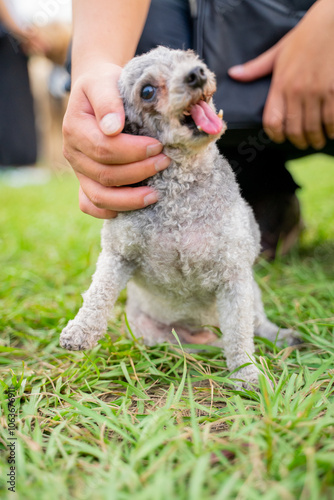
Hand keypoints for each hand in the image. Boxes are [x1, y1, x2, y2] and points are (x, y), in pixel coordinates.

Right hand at [62, 62, 169, 217]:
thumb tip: (112, 128)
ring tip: (156, 194)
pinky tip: (132, 207)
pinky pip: (90, 205)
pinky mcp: (85, 181)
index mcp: (74, 128)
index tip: (158, 145)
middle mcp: (73, 153)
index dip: (133, 152)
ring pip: (99, 196)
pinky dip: (109, 211)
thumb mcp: (104, 81)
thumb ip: (108, 101)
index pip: (104, 148)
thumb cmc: (104, 85)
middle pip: (105, 174)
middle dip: (139, 172)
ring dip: (129, 199)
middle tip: (165, 162)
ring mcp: (78, 171)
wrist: (97, 93)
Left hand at [228, 0, 333, 149]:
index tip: (281, 138)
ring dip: (316, 139)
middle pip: (293, 130)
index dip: (275, 136)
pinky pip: (331, 120)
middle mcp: (296, 91)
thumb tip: (233, 74)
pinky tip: (332, 132)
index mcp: (280, 85)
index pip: (271, 121)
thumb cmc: (305, 37)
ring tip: (319, 140)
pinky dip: (332, 130)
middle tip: (304, 143)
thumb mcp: (277, 52)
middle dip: (299, 141)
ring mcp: (316, 92)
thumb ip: (255, 69)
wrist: (332, 22)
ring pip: (313, 128)